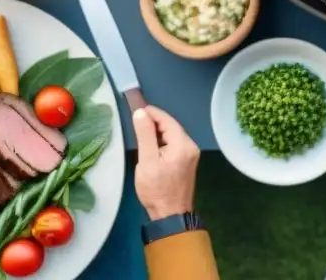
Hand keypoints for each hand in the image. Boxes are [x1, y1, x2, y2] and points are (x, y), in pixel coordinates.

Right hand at [132, 105, 199, 220]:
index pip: (167, 120)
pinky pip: (174, 144)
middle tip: (135, 120)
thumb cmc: (156, 189)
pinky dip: (162, 141)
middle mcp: (190, 146)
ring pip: (172, 135)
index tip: (136, 109)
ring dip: (157, 132)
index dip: (152, 113)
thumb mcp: (147, 161)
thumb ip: (145, 135)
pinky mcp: (187, 161)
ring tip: (140, 131)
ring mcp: (190, 154)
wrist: (170, 216)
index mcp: (183, 144)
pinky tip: (151, 144)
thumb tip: (141, 113)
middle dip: (154, 122)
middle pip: (171, 126)